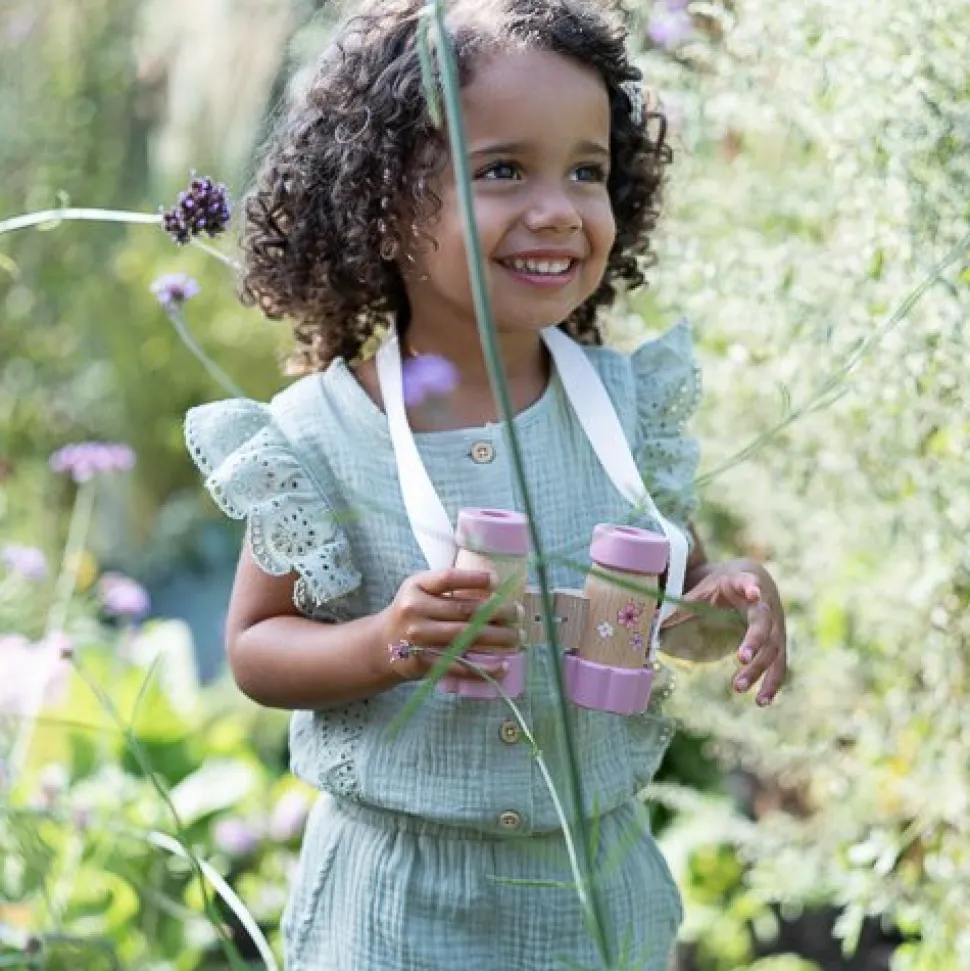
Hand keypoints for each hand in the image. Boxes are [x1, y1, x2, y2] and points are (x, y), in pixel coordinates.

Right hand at [378, 568, 521, 682]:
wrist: (382, 645)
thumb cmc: (412, 612)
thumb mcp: (420, 589)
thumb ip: (448, 586)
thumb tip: (496, 588)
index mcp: (416, 586)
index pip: (448, 578)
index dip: (474, 579)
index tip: (497, 581)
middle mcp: (415, 610)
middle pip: (464, 610)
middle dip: (498, 612)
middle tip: (518, 613)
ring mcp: (419, 638)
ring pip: (466, 637)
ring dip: (498, 638)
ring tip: (518, 636)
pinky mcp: (424, 663)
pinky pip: (459, 665)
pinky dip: (484, 667)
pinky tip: (504, 665)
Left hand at [662, 563, 786, 705]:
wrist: (754, 580)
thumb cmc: (723, 585)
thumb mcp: (703, 589)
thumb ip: (682, 604)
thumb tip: (650, 618)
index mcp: (745, 583)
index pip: (750, 584)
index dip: (752, 588)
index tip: (754, 593)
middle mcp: (767, 604)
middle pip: (765, 623)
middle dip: (754, 641)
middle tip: (740, 658)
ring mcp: (777, 625)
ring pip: (774, 648)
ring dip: (759, 669)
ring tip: (739, 688)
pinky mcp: (779, 642)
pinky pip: (780, 664)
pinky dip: (773, 682)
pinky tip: (761, 701)